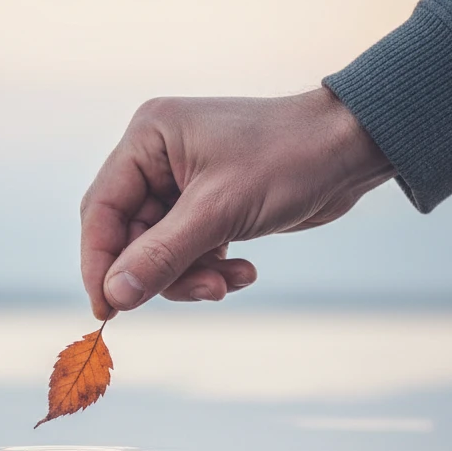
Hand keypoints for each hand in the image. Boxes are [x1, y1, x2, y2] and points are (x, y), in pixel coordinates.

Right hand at [79, 88, 393, 319]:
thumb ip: (162, 256)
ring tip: (230, 282)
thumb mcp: (219, 212)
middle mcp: (158, 157)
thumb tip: (114, 297)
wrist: (351, 149)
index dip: (99, 264)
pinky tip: (244, 270)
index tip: (108, 311)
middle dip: (164, 272)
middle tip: (203, 292)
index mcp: (148, 139)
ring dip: (192, 276)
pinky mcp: (209, 205)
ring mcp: (183, 183)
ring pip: (160, 251)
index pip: (102, 211)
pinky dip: (211, 269)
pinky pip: (189, 251)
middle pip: (130, 237)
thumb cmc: (289, 160)